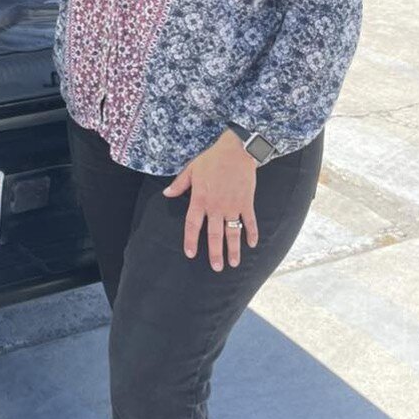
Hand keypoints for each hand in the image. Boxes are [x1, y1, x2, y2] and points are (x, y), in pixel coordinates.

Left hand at [162, 131, 259, 269]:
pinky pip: (250, 221)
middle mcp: (216, 206)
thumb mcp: (191, 169)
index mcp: (200, 199)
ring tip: (234, 264)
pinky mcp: (246, 202)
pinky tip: (252, 245)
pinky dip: (252, 233)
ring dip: (234, 249)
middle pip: (214, 234)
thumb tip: (166, 194)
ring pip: (233, 232)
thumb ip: (179, 184)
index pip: (193, 224)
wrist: (236, 151)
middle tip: (216, 268)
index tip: (190, 254)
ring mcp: (232, 206)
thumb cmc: (212, 159)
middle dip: (215, 253)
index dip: (191, 240)